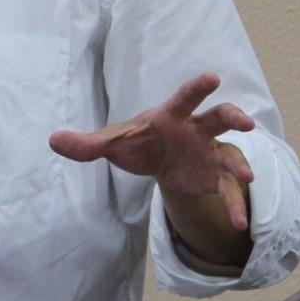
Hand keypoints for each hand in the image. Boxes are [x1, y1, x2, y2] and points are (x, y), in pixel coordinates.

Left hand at [48, 73, 255, 230]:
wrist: (157, 163)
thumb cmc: (137, 143)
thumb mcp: (112, 143)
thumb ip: (86, 143)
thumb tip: (53, 140)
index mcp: (172, 115)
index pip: (184, 98)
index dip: (197, 87)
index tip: (213, 77)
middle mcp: (197, 130)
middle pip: (219, 117)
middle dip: (234, 116)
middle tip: (246, 124)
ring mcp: (210, 152)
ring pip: (231, 152)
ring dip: (240, 164)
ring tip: (246, 178)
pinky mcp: (215, 176)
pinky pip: (228, 188)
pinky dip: (234, 203)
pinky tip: (239, 222)